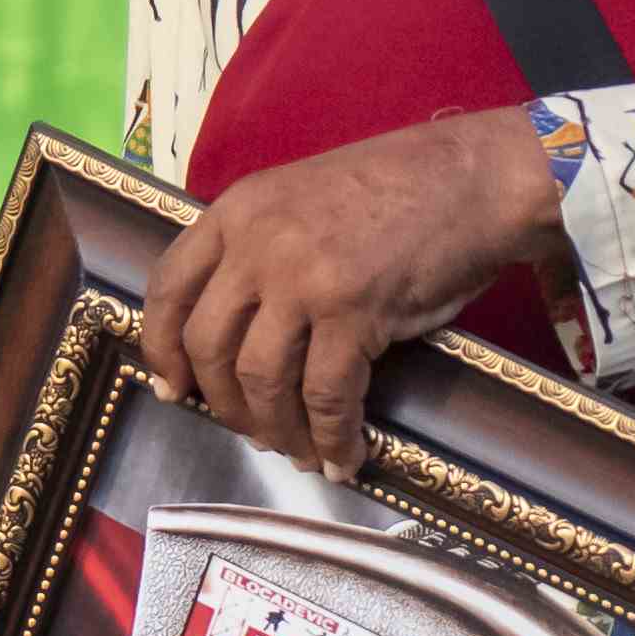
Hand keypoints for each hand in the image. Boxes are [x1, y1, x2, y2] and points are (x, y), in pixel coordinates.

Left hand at [144, 108, 566, 478]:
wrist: (473, 178)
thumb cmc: (397, 191)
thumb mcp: (300, 200)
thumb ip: (259, 250)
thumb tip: (238, 332)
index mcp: (236, 211)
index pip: (168, 287)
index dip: (161, 348)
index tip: (171, 389)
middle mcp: (257, 243)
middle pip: (208, 344)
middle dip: (223, 403)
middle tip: (249, 431)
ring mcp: (302, 276)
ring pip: (261, 377)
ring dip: (277, 429)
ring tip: (298, 453)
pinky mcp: (354, 311)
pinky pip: (327, 395)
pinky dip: (331, 437)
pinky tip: (342, 457)